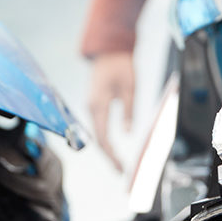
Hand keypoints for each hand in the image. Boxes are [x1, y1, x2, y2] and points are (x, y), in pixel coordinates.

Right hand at [87, 51, 135, 169]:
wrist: (109, 50)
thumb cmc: (121, 66)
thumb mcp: (130, 88)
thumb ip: (128, 111)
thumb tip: (127, 133)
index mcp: (98, 104)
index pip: (103, 137)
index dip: (111, 154)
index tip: (120, 167)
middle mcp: (91, 107)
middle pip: (98, 138)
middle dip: (108, 156)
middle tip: (120, 170)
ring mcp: (91, 105)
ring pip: (97, 133)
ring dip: (106, 149)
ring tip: (118, 162)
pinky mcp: (94, 103)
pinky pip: (97, 126)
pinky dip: (104, 139)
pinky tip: (112, 147)